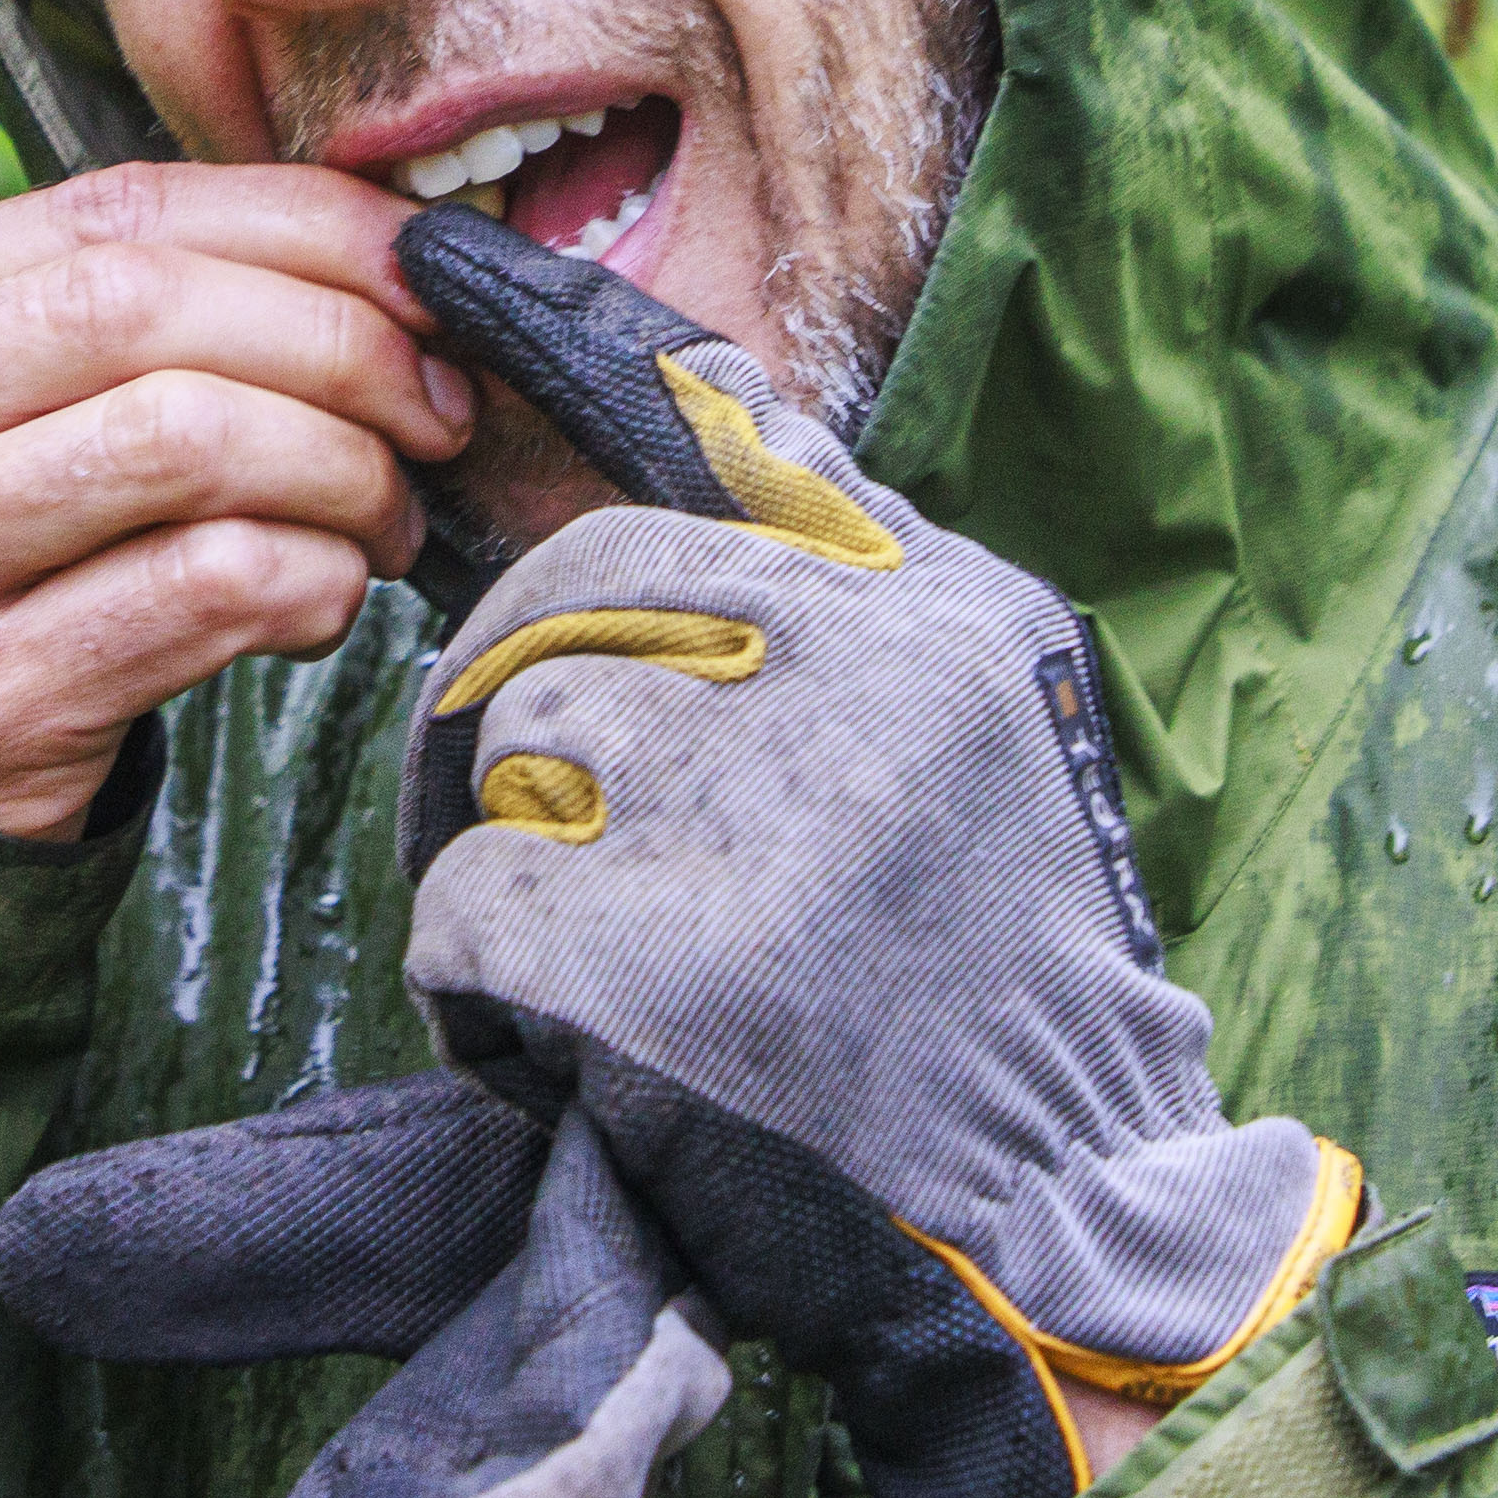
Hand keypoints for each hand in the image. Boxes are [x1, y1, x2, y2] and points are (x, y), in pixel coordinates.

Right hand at [0, 165, 473, 836]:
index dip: (302, 224)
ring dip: (341, 467)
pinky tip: (325, 597)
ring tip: (383, 512)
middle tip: (435, 403)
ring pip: (188, 439)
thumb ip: (108, 317)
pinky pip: (209, 589)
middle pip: (149, 308)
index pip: (110, 210)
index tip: (423, 266)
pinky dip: (313, 579)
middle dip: (340, 341)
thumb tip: (381, 259)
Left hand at [387, 208, 1363, 1497]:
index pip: (728, 423)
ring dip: (515, 847)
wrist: (1064, 1231)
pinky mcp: (664, 965)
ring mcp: (769, 818)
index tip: (433, 266)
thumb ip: (849, 579)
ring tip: (611, 949)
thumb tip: (708, 389)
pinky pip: (468, 903)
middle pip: (576, 584)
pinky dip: (482, 983)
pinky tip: (578, 1047)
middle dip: (528, 688)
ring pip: (514, 736)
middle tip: (552, 811)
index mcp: (946, 614)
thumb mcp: (978, 733)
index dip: (553, 330)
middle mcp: (871, 682)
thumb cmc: (991, 989)